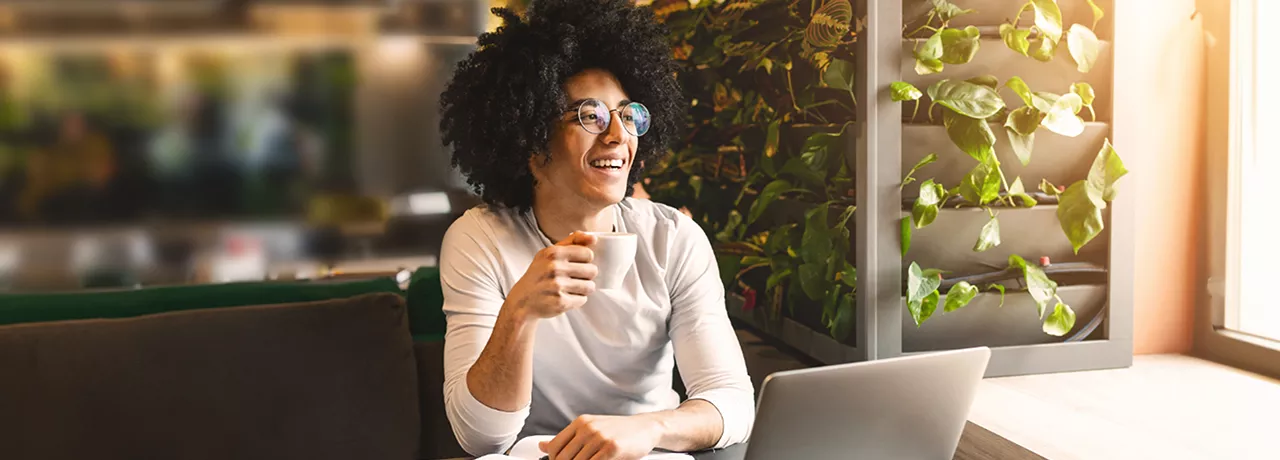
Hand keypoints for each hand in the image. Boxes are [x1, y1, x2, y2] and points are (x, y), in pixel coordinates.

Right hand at [505, 231, 597, 319]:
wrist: (522, 301)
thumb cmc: (540, 274)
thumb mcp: (550, 253)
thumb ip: (572, 241)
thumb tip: (593, 238)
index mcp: (553, 253)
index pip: (588, 254)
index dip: (586, 260)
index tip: (577, 264)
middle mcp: (555, 268)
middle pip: (592, 270)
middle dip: (587, 276)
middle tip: (575, 278)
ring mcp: (557, 286)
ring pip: (589, 286)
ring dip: (583, 289)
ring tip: (572, 288)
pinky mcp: (561, 302)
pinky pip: (582, 300)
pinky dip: (577, 300)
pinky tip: (566, 297)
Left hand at [539, 414, 662, 459]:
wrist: (646, 427)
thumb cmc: (619, 430)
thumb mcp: (591, 429)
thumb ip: (567, 438)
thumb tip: (542, 446)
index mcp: (580, 423)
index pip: (554, 447)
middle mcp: (587, 428)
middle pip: (563, 458)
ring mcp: (599, 438)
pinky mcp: (611, 448)